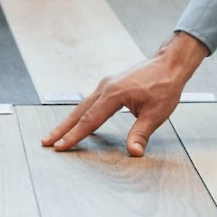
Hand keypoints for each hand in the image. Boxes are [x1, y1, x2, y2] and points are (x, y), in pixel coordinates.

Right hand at [41, 31, 208, 156]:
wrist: (170, 63)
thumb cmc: (165, 85)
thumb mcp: (156, 113)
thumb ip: (141, 134)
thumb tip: (134, 153)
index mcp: (114, 95)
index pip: (89, 120)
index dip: (74, 136)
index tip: (60, 147)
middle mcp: (105, 88)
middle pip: (78, 112)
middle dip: (61, 128)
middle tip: (46, 142)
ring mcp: (106, 84)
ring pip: (82, 106)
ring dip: (69, 121)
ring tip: (56, 134)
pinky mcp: (110, 84)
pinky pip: (90, 101)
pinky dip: (80, 112)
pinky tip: (78, 120)